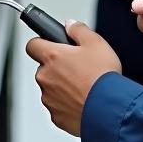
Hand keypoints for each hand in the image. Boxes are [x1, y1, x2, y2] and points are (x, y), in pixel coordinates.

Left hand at [25, 21, 121, 135]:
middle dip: (56, 67)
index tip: (50, 44)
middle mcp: (45, 77)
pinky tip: (83, 100)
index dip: (42, 43)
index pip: (33, 44)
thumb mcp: (96, 42)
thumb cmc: (102, 77)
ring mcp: (49, 98)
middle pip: (44, 67)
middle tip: (77, 67)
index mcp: (52, 56)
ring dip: (62, 86)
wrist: (109, 109)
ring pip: (50, 88)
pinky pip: (58, 106)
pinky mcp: (56, 116)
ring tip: (84, 86)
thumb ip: (79, 30)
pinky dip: (67, 104)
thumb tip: (70, 25)